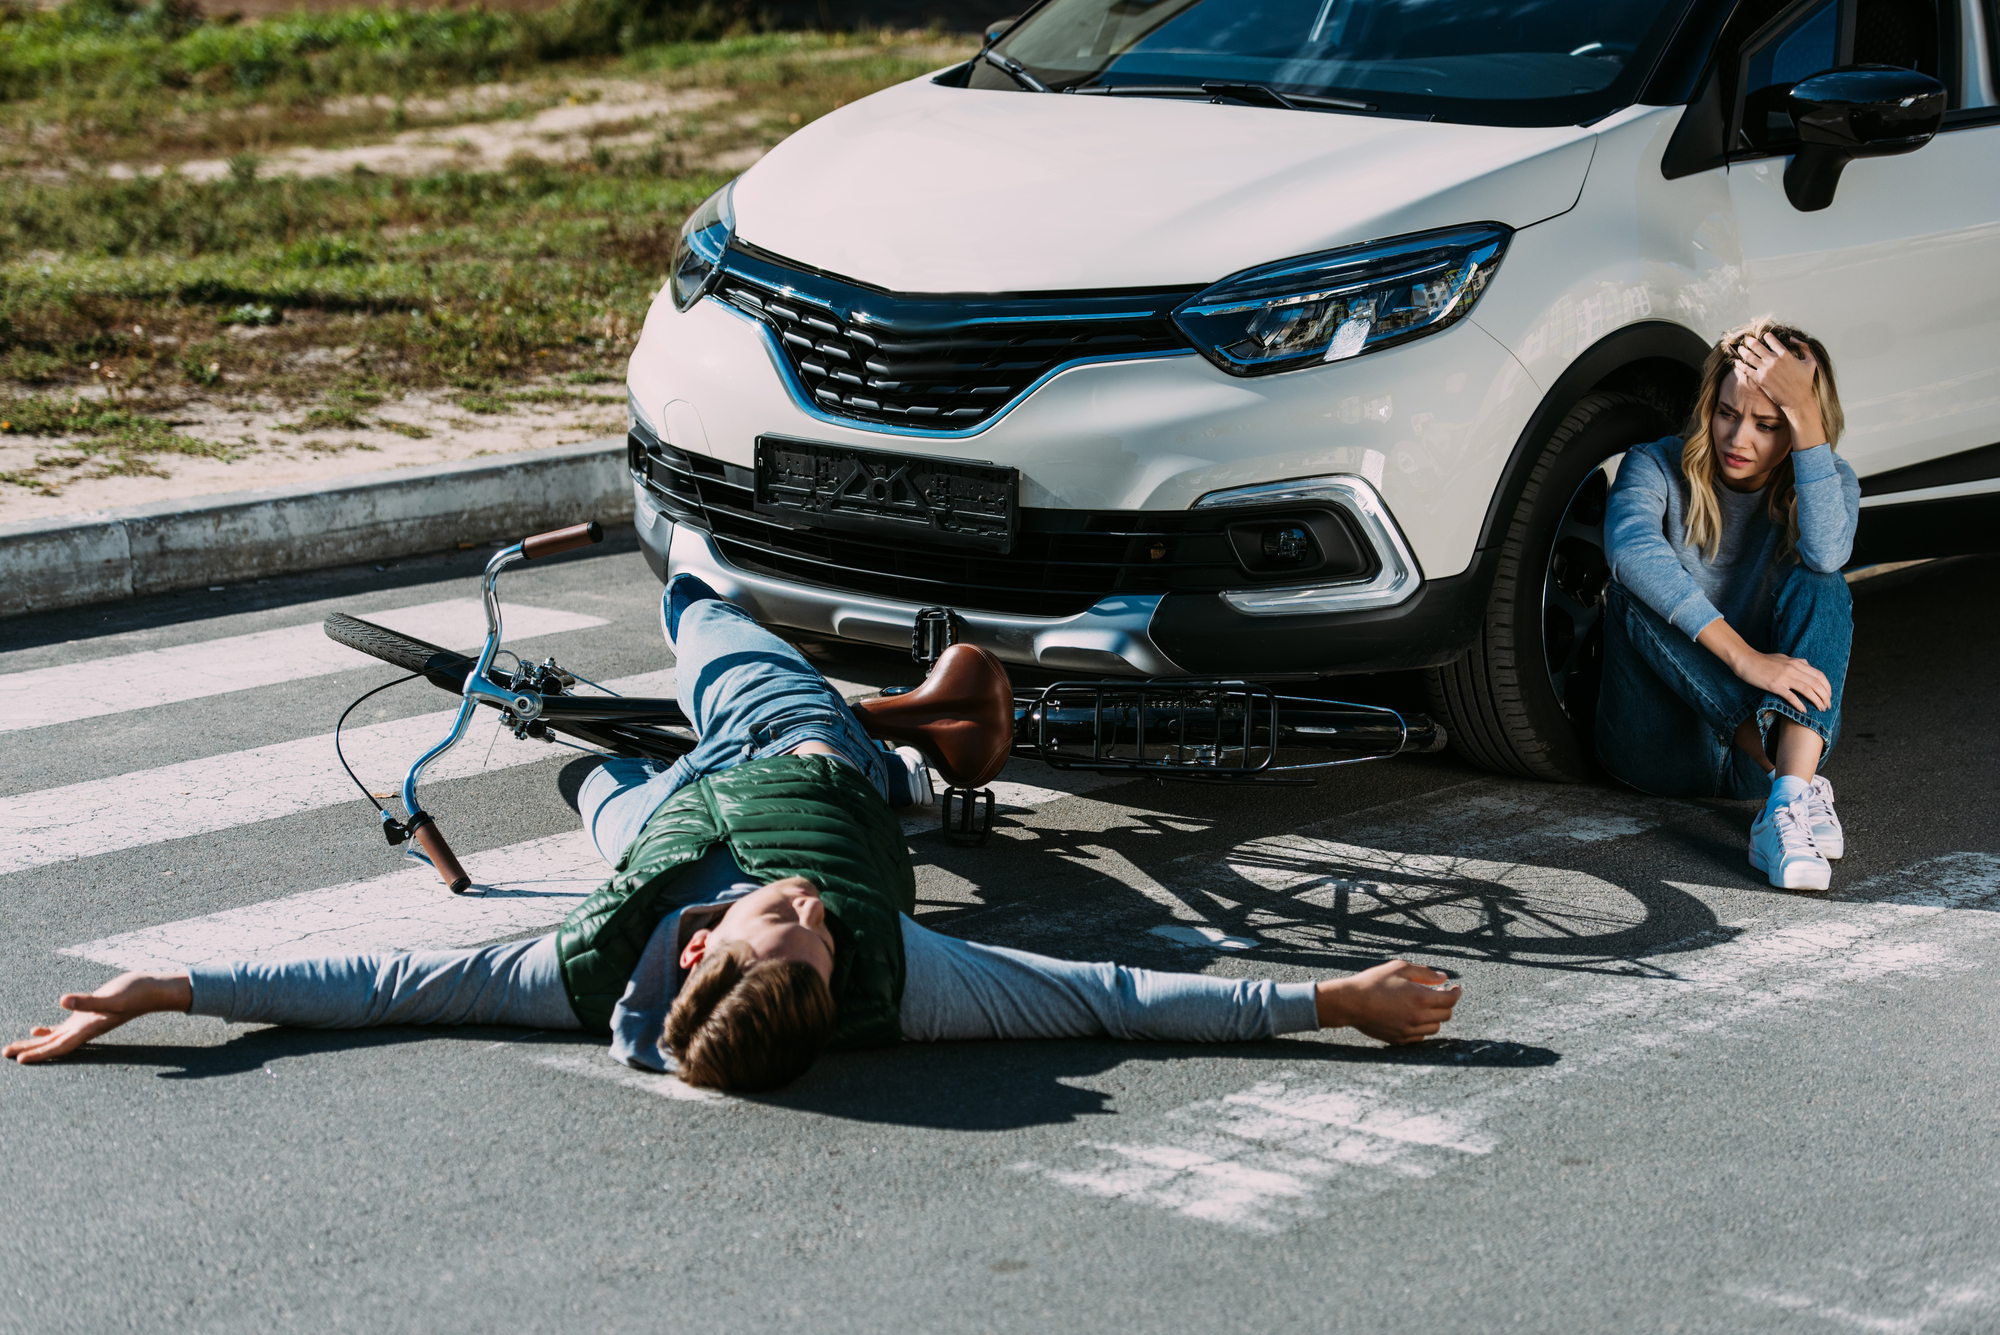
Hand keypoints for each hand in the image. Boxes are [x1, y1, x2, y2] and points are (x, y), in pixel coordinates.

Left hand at [3, 971, 191, 1064]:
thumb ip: (88, 1001)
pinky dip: (48, 1031)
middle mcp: (85, 1029)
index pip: (59, 1045)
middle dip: (29, 1051)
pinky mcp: (89, 1014)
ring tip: (14, 1048)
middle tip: (5, 1054)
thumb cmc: (135, 993)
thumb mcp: (112, 996)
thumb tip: (63, 1002)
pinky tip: (37, 1029)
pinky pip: (64, 1028)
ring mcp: (87, 1023)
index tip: (18, 1060)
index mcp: (89, 1028)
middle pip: (52, 1045)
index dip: (39, 1053)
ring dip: (34, 1044)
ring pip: (55, 1038)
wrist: (152, 989)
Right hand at [1315, 959, 1460, 1043]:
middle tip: (1438, 994)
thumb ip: (1424, 972)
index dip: (1456, 993)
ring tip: (1425, 1006)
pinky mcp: (1399, 1039)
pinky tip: (1414, 1017)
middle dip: (1446, 1004)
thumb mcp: (1399, 968)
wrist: (1350, 1002)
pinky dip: (1422, 1028)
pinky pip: (1420, 1037)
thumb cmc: (1373, 982)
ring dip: (1434, 1017)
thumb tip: (1443, 978)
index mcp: (1420, 998)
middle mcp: (1418, 1017)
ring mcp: (1409, 1030)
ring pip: (1434, 1028)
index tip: (1455, 988)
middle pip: (1446, 1015)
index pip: (1450, 1000)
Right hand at [1731, 648, 1831, 712]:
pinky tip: (1804, 710)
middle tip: (1827, 706)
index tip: (1829, 696)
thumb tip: (1807, 666)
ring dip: (1817, 701)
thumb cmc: (1763, 660)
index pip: (1819, 675)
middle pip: (1816, 684)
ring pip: (1807, 690)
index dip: (1827, 687)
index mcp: (1797, 663)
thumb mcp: (1783, 658)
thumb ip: (1796, 662)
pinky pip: (1791, 696)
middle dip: (1825, 696)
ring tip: (1820, 709)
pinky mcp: (1774, 685)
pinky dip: (1800, 704)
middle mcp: (1793, 669)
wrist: (1745, 660)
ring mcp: (1784, 677)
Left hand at [1734, 332, 1825, 450]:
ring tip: (1740, 348)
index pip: (1771, 339)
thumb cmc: (1805, 381)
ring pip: (1749, 356)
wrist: (1797, 400)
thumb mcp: (1810, 361)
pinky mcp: (1760, 380)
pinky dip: (1740, 364)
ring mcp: (1766, 370)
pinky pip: (1746, 369)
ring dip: (1743, 351)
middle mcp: (1774, 360)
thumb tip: (1791, 338)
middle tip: (1747, 339)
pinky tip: (1737, 362)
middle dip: (1750, 341)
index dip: (1766, 336)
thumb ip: (1804, 347)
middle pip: (1757, 346)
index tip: (1763, 336)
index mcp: (1785, 354)